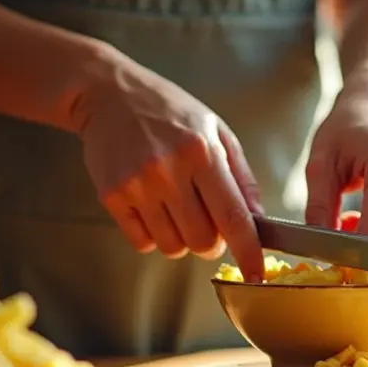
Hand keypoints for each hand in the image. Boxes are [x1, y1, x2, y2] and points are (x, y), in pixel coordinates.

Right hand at [74, 50, 265, 282]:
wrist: (109, 94)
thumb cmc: (169, 111)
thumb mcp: (216, 130)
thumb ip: (241, 177)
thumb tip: (258, 220)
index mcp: (202, 152)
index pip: (232, 217)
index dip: (248, 251)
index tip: (256, 272)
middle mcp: (169, 170)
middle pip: (201, 241)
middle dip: (211, 244)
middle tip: (207, 225)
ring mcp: (137, 184)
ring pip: (172, 247)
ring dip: (181, 239)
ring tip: (176, 209)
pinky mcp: (111, 195)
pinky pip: (142, 242)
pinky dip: (153, 236)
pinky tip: (152, 207)